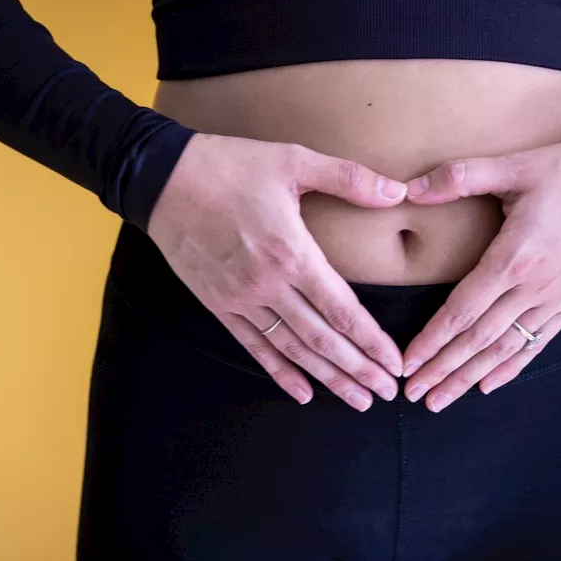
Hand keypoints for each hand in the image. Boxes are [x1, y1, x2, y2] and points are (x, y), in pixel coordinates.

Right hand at [146, 132, 410, 409]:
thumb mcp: (294, 160)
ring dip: (328, 377)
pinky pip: (254, 346)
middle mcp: (268, 284)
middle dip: (359, 369)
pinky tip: (304, 392)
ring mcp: (240, 298)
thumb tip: (398, 191)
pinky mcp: (218, 304)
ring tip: (358, 399)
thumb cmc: (231, 165)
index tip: (395, 363)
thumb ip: (350, 178)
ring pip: (292, 349)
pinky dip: (280, 372)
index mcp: (292, 253)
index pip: (343, 310)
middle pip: (322, 339)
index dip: (372, 341)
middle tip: (387, 393)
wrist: (162, 178)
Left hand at [398, 139, 560, 411]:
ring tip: (441, 401)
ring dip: (470, 376)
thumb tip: (411, 189)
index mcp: (515, 257)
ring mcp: (556, 299)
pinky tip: (489, 385)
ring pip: (505, 349)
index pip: (463, 311)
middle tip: (414, 394)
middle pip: (479, 339)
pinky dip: (511, 367)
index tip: (408, 364)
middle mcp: (534, 288)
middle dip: (443, 369)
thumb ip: (461, 176)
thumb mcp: (516, 165)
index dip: (432, 340)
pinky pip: (538, 343)